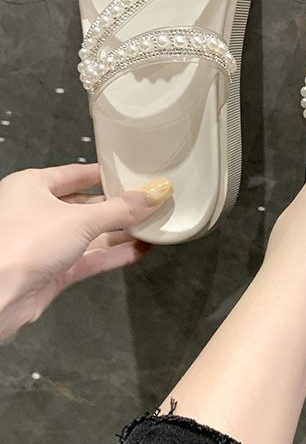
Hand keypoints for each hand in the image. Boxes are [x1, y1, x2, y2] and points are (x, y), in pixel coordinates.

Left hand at [0, 163, 171, 338]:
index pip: (76, 174)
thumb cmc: (17, 247)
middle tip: (148, 203)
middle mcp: (35, 213)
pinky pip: (90, 257)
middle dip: (118, 207)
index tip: (132, 177)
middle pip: (86, 205)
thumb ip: (122, 209)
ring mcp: (44, 243)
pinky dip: (115, 254)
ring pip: (90, 234)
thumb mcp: (80, 219)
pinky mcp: (53, 270)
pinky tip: (138, 250)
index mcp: (30, 187)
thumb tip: (151, 196)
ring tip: (150, 226)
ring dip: (121, 232)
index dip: (106, 175)